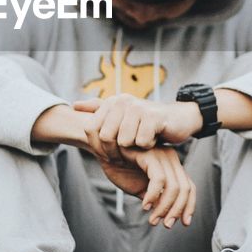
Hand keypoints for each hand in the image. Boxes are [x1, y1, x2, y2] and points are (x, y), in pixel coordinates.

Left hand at [72, 95, 201, 156]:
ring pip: (123, 141)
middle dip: (116, 150)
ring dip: (134, 148)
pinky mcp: (153, 117)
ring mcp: (138, 108)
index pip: (90, 129)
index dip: (98, 146)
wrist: (177, 119)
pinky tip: (154, 139)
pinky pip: (141, 142)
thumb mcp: (121, 115)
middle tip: (129, 149)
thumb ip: (98, 109)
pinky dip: (148, 146)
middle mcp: (123, 101)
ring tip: (142, 141)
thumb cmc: (147, 121)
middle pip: (105, 137)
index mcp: (112, 101)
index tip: (112, 151)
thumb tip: (74, 106)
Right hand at [96, 145, 196, 227]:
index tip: (184, 223)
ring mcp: (161, 156)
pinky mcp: (149, 155)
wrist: (104, 153)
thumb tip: (167, 216)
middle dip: (177, 210)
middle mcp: (171, 158)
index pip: (189, 188)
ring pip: (174, 187)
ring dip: (164, 207)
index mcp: (171, 166)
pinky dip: (153, 196)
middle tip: (165, 224)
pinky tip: (144, 206)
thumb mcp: (142, 188)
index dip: (189, 206)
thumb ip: (155, 199)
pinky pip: (158, 179)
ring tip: (153, 219)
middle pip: (185, 188)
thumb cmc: (122, 169)